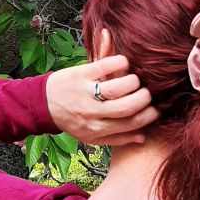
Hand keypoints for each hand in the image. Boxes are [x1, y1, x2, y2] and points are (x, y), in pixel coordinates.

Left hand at [45, 54, 160, 146]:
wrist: (42, 104)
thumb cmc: (72, 120)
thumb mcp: (91, 136)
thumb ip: (117, 138)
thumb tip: (143, 137)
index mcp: (96, 129)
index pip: (131, 123)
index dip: (149, 115)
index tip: (156, 108)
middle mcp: (91, 113)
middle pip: (128, 106)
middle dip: (145, 98)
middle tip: (146, 93)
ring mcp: (85, 92)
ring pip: (119, 87)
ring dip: (133, 81)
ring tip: (133, 80)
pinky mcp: (80, 73)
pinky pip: (106, 65)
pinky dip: (120, 62)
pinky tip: (123, 64)